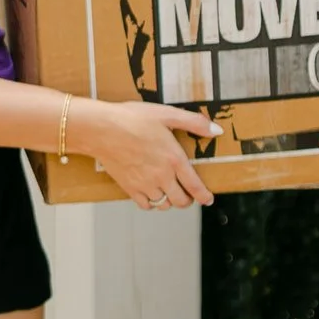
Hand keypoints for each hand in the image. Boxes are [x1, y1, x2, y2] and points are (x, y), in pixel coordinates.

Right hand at [69, 98, 219, 209]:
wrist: (102, 129)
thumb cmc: (132, 119)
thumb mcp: (167, 114)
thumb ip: (194, 123)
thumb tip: (216, 130)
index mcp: (174, 159)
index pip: (195, 186)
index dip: (204, 196)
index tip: (208, 199)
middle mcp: (162, 176)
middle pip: (180, 200)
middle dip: (187, 200)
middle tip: (187, 195)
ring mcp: (145, 184)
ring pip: (164, 204)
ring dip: (169, 201)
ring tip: (169, 192)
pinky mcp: (129, 188)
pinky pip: (145, 205)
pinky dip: (151, 203)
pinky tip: (150, 193)